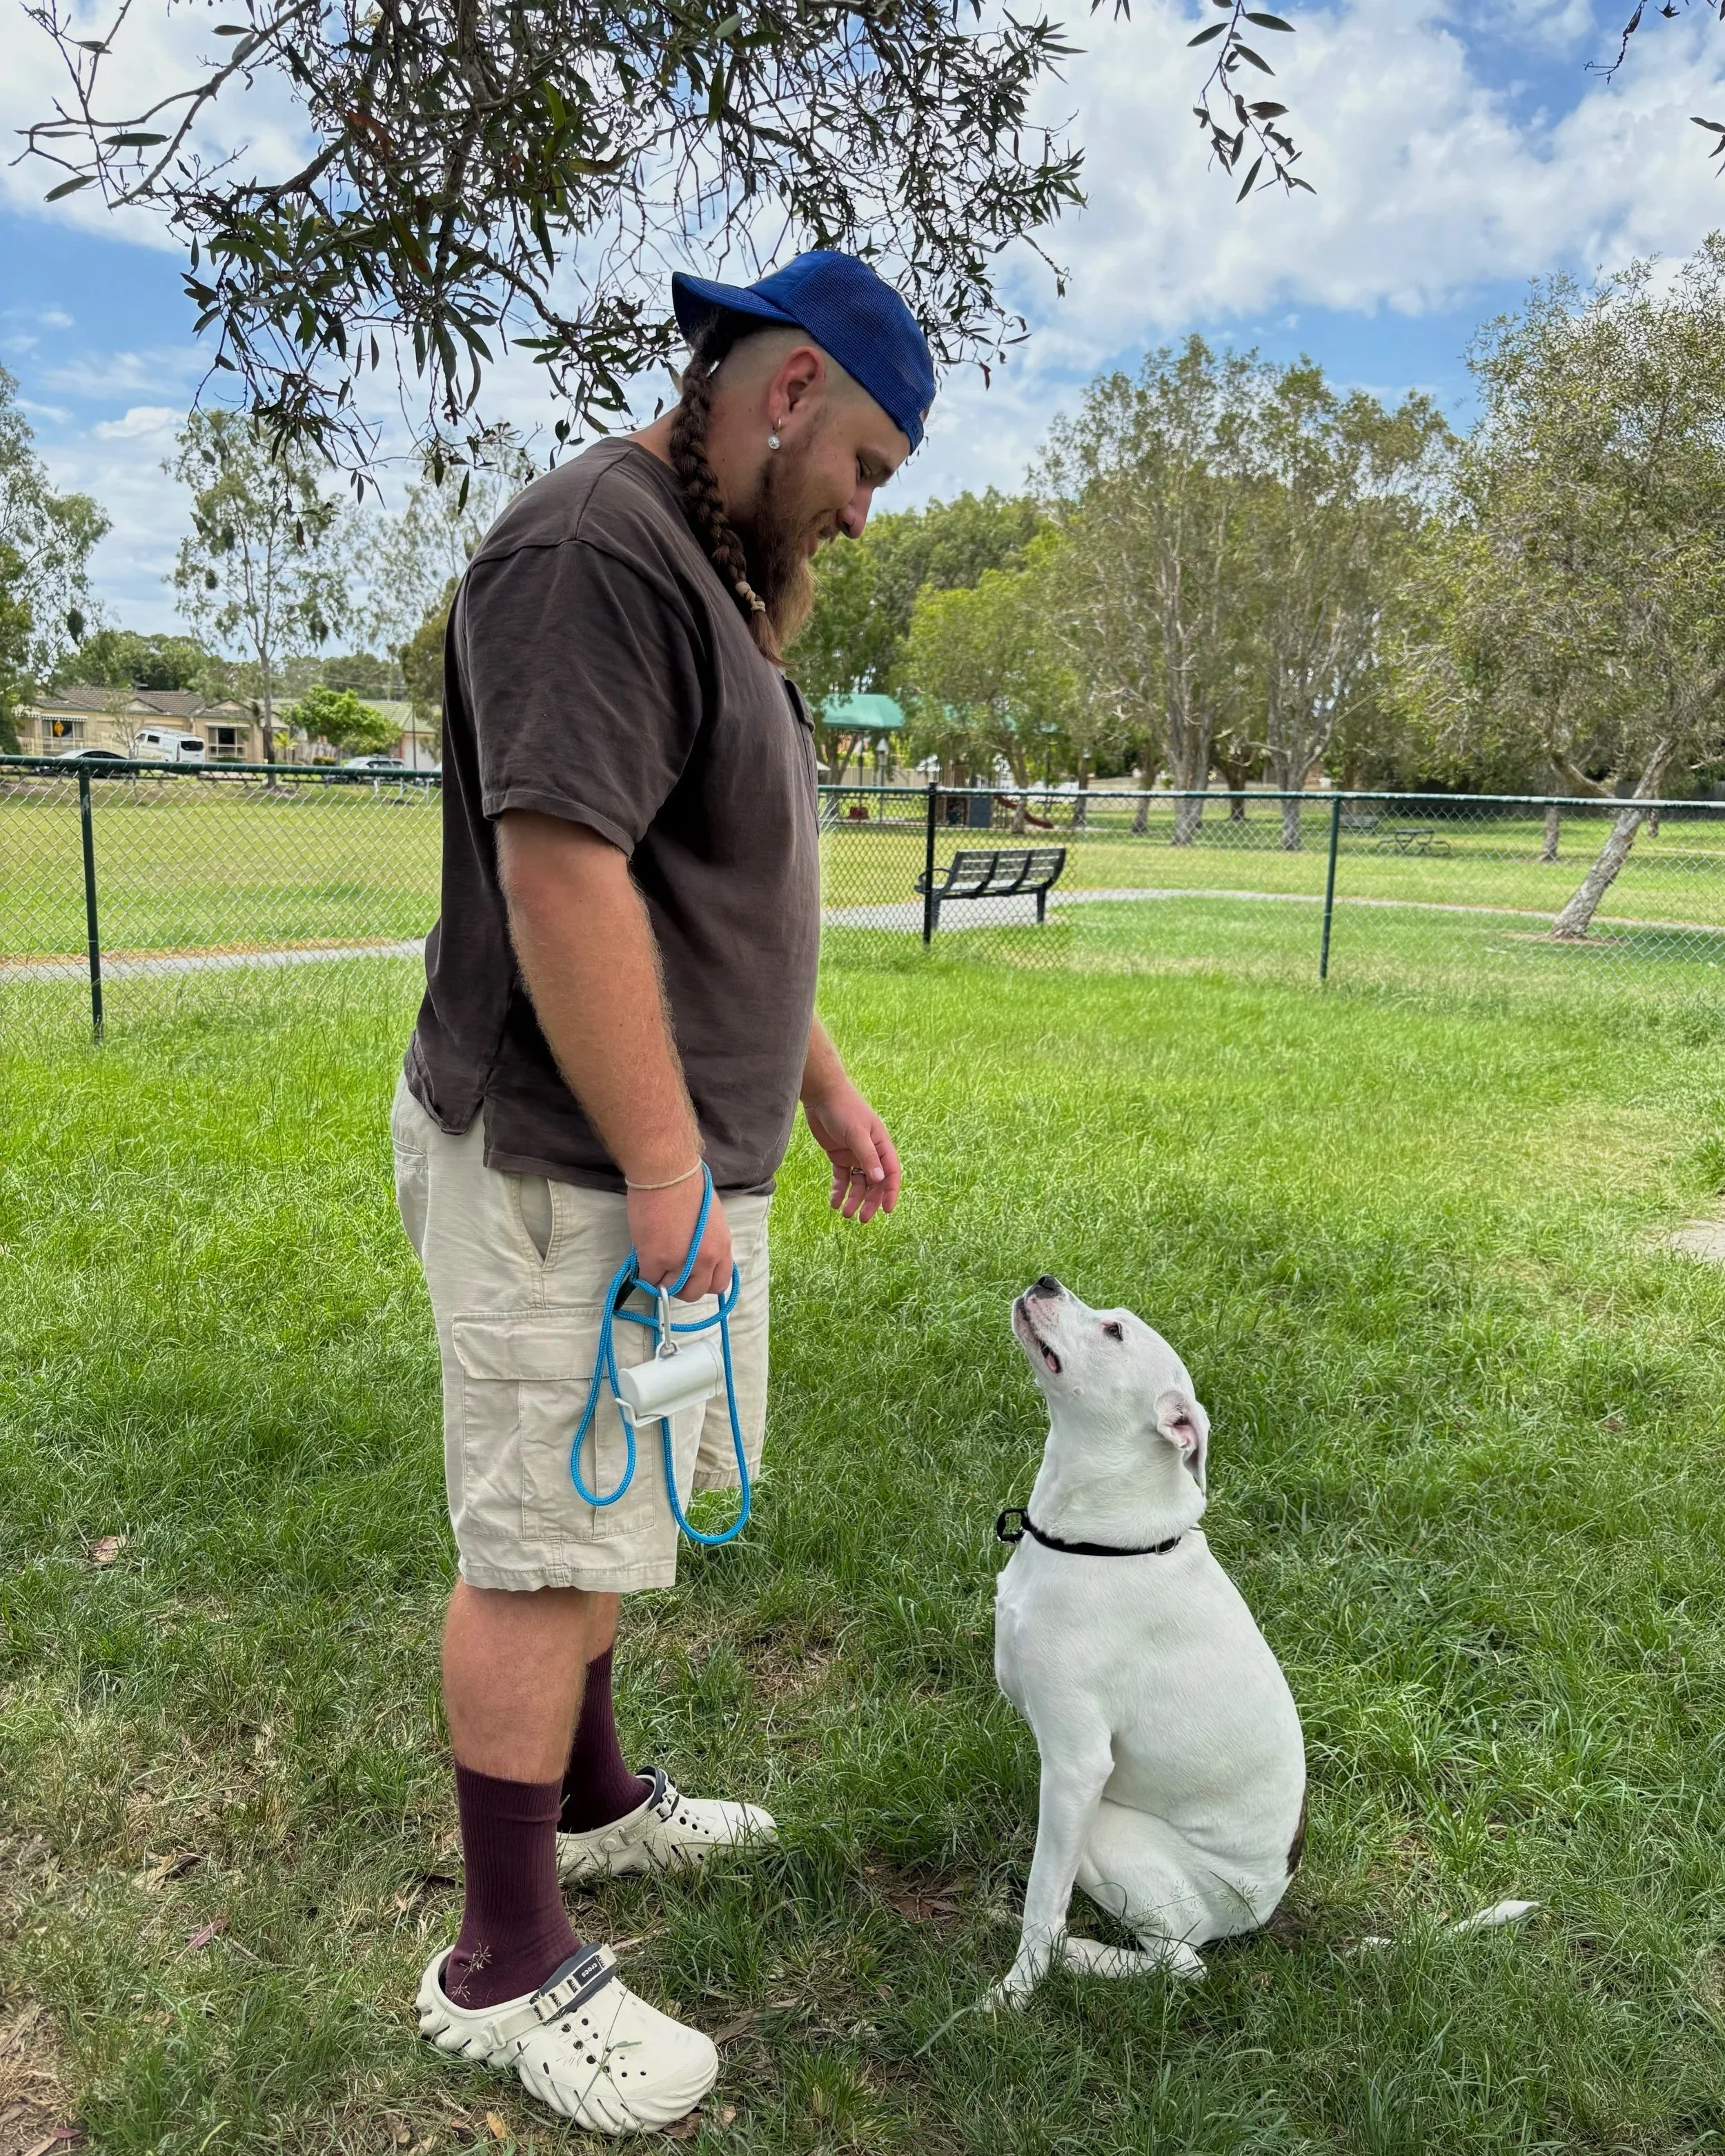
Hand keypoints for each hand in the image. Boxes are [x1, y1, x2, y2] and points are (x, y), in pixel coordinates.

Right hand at [627, 1173, 733, 1299]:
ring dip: (661, 1281)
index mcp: (722, 1247)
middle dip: (681, 1287)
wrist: (667, 1173)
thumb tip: (693, 1253)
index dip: (702, 1283)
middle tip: (669, 1273)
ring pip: (670, 1289)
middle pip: (695, 1292)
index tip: (691, 1275)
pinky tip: (642, 1260)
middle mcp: (706, 1259)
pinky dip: (644, 1274)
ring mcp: (681, 1262)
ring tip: (654, 1264)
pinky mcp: (655, 1259)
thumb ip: (706, 1241)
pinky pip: (649, 1280)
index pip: (719, 1284)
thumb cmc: (688, 1185)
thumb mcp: (710, 1218)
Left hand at [801, 1081, 900, 1221]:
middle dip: (869, 1201)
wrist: (822, 1095)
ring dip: (853, 1199)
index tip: (887, 1210)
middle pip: (874, 1183)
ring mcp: (854, 1155)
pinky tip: (834, 1203)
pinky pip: (841, 1178)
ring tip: (845, 1214)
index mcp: (881, 1145)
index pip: (891, 1173)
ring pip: (858, 1183)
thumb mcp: (856, 1133)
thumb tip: (879, 1179)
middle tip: (861, 1218)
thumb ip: (867, 1156)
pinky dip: (839, 1191)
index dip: (890, 1192)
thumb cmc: (844, 1109)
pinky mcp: (838, 1156)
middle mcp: (870, 1153)